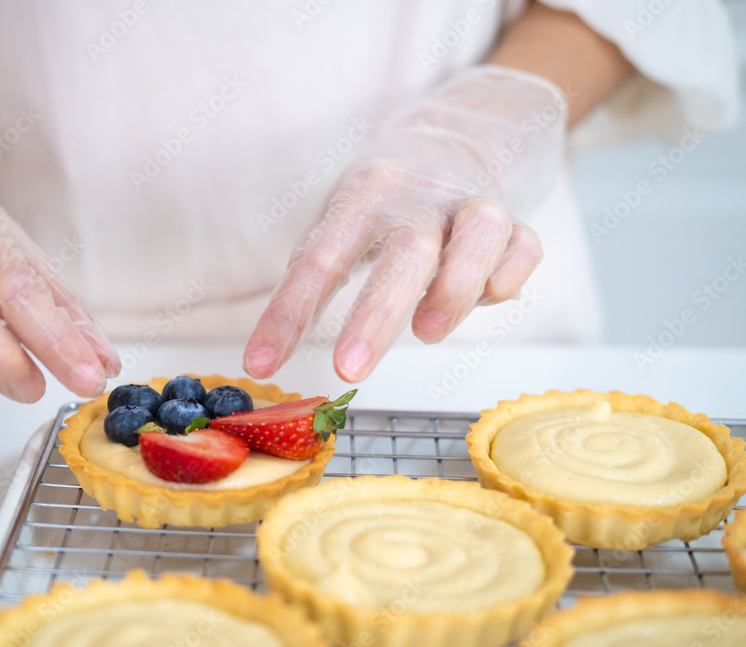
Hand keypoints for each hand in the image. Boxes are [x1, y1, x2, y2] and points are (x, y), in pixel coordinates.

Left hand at [244, 66, 566, 382]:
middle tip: (347, 370)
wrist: (453, 138)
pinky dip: (506, 280)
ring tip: (426, 334)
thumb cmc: (381, 203)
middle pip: (405, 252)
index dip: (288, 313)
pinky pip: (522, 248)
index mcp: (361, 196)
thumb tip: (266, 358)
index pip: (319, 258)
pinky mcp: (514, 220)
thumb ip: (310, 283)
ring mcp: (470, 204)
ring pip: (478, 237)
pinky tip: (484, 297)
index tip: (261, 363)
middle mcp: (417, 196)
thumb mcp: (335, 224)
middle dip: (376, 316)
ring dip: (455, 292)